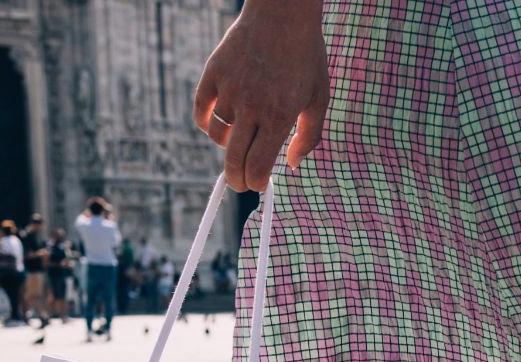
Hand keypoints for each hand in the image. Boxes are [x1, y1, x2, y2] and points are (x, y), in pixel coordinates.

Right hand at [193, 0, 328, 191]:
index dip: (256, 182)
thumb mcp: (319, 98)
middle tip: (240, 183)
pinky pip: (201, 111)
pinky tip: (217, 127)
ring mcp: (229, 89)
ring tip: (240, 142)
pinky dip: (206, 125)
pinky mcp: (213, 73)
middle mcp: (251, 106)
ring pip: (217, 136)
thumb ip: (309, 136)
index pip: (258, 164)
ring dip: (227, 146)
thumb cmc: (306, 57)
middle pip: (234, 159)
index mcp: (279, 116)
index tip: (259, 185)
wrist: (283, 14)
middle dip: (237, 180)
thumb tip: (292, 165)